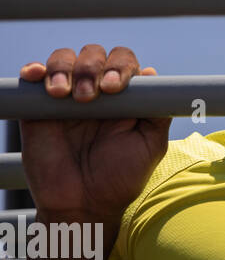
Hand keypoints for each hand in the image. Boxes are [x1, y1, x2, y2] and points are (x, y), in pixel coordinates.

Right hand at [18, 45, 171, 221]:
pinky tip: (37, 76)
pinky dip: (34, 70)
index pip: (124, 62)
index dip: (120, 66)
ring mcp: (66, 98)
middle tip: (90, 96)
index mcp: (124, 97)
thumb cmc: (121, 177)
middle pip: (94, 55)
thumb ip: (157, 112)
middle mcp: (96, 91)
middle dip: (93, 67)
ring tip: (65, 94)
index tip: (114, 88)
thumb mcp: (150, 145)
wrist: (83, 204)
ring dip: (65, 67)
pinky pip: (33, 78)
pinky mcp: (37, 108)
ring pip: (64, 59)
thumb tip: (151, 73)